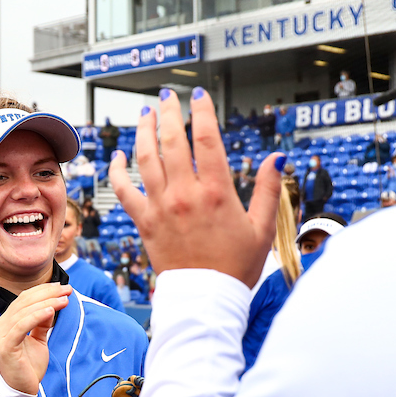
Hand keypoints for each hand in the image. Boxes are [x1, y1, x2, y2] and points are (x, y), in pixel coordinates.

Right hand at [0, 283, 71, 393]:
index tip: (62, 286)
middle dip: (48, 294)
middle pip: (24, 302)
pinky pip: (21, 326)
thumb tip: (51, 306)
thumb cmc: (29, 365)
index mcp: (7, 322)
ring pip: (24, 312)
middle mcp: (0, 326)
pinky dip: (36, 316)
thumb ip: (42, 322)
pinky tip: (51, 311)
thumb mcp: (38, 339)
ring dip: (46, 303)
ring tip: (64, 300)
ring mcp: (1, 336)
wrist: (22, 389)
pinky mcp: (5, 346)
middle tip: (67, 290)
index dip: (43, 290)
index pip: (24, 299)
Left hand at [109, 88, 282, 287]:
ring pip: (145, 158)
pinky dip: (118, 170)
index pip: (206, 139)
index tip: (198, 96)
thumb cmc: (236, 267)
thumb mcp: (263, 228)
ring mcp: (161, 207)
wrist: (205, 300)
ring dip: (144, 131)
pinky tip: (119, 155)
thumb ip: (269, 190)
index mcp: (217, 192)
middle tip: (167, 97)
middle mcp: (185, 195)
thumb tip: (278, 158)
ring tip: (146, 114)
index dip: (201, 112)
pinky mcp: (144, 222)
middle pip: (171, 140)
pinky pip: (124, 190)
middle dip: (168, 112)